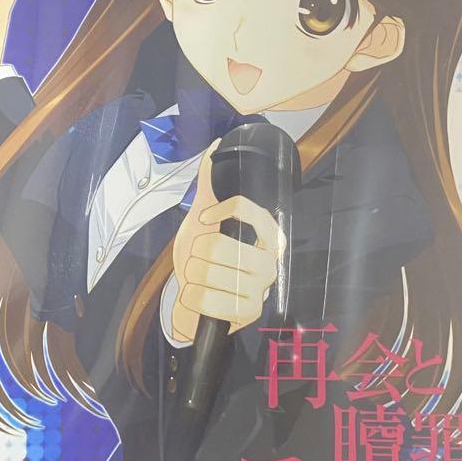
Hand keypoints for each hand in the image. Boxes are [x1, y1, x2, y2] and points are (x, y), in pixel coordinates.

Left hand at [170, 143, 285, 342]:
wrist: (194, 300)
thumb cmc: (202, 259)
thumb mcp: (203, 220)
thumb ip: (209, 184)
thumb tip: (215, 146)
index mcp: (268, 235)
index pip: (249, 211)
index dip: (221, 211)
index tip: (205, 217)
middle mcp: (271, 261)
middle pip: (218, 245)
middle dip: (195, 253)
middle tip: (199, 260)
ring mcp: (262, 289)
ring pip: (208, 272)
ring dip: (191, 275)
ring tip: (198, 279)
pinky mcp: (249, 314)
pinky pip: (206, 299)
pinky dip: (191, 296)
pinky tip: (196, 296)